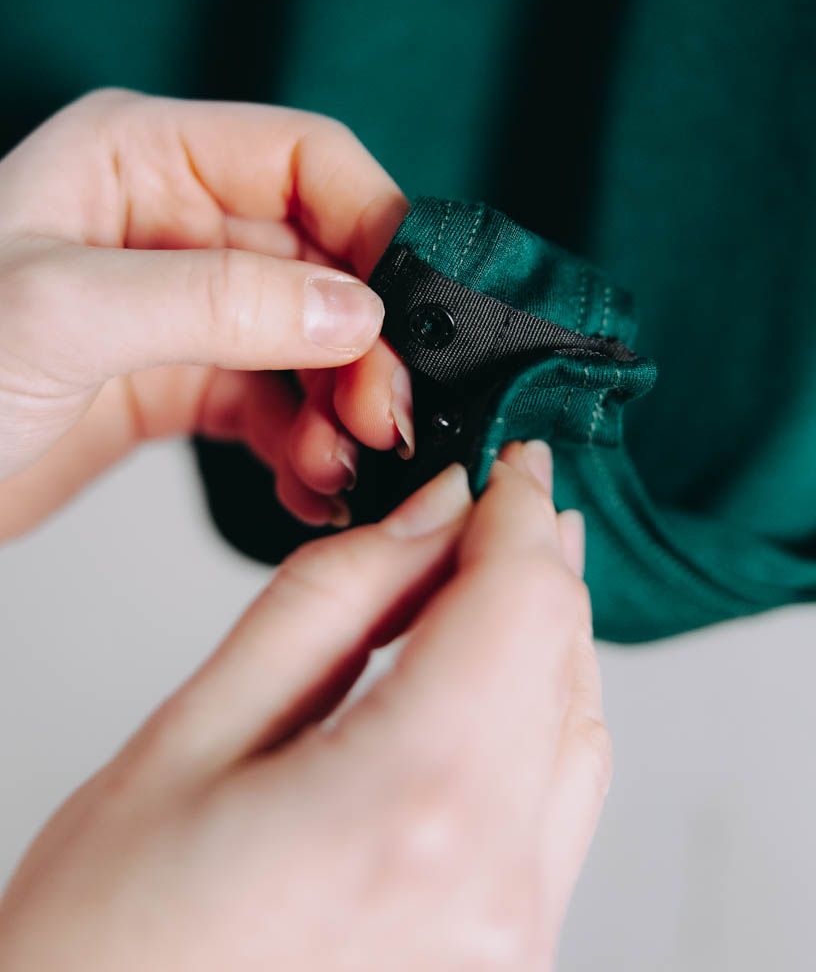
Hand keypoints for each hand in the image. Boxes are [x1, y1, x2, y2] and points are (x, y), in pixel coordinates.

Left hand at [0, 90, 411, 539]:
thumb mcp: (64, 313)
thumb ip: (221, 302)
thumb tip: (360, 310)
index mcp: (140, 155)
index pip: (306, 160)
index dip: (375, 225)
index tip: (414, 310)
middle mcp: (169, 222)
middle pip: (320, 259)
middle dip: (363, 339)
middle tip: (385, 416)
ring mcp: (176, 306)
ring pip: (304, 339)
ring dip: (338, 403)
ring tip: (341, 464)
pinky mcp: (172, 382)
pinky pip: (270, 404)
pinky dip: (301, 445)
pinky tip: (309, 485)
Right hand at [0, 441, 606, 970]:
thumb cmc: (100, 950)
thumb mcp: (192, 737)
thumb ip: (329, 605)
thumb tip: (431, 515)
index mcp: (411, 807)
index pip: (521, 604)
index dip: (520, 511)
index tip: (510, 459)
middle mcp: (489, 889)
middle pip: (567, 663)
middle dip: (536, 563)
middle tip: (499, 499)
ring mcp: (508, 946)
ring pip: (579, 738)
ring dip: (546, 640)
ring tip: (493, 575)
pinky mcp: (501, 970)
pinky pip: (559, 816)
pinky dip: (537, 723)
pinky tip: (486, 683)